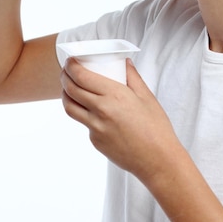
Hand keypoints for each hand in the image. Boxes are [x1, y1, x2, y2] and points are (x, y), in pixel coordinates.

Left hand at [61, 58, 179, 181]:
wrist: (157, 160)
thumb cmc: (156, 128)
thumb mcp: (147, 97)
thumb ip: (133, 77)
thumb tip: (124, 62)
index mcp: (115, 95)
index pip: (82, 77)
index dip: (71, 67)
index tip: (70, 61)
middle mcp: (101, 111)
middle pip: (71, 90)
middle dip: (65, 77)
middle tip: (67, 71)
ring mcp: (95, 128)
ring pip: (70, 108)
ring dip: (66, 95)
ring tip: (69, 89)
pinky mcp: (95, 141)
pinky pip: (84, 123)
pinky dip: (84, 113)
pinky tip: (93, 110)